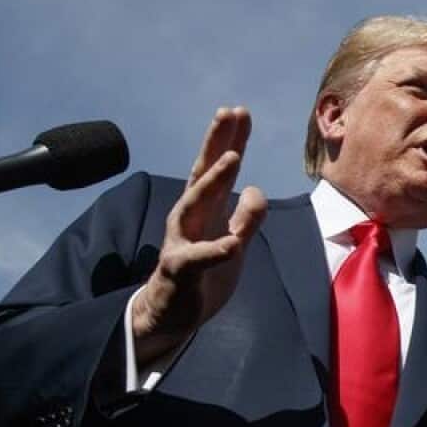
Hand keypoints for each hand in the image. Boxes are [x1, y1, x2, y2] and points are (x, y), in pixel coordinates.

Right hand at [131, 107, 267, 362]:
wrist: (171, 316)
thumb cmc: (203, 275)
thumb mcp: (233, 243)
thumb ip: (246, 218)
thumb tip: (256, 189)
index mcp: (205, 211)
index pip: (218, 170)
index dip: (229, 141)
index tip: (240, 111)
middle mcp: (190, 219)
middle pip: (203, 174)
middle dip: (216, 143)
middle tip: (228, 112)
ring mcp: (183, 242)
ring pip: (195, 206)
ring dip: (213, 181)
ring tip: (232, 159)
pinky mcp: (181, 271)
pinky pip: (199, 259)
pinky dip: (215, 250)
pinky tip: (233, 243)